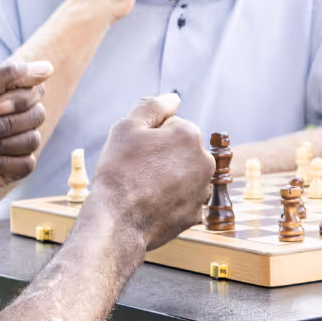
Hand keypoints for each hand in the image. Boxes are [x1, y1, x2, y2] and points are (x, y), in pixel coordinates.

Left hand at [0, 60, 54, 197]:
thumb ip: (11, 74)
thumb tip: (49, 68)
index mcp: (10, 97)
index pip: (36, 93)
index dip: (18, 100)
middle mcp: (18, 119)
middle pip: (38, 116)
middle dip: (3, 125)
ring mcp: (17, 144)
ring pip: (33, 140)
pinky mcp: (14, 169)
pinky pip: (27, 163)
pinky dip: (2, 161)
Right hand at [90, 93, 212, 249]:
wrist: (117, 222)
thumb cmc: (119, 172)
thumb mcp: (127, 127)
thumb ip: (152, 106)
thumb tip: (174, 98)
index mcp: (190, 135)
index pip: (170, 126)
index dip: (149, 137)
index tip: (136, 152)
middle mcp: (204, 161)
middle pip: (179, 152)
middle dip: (162, 157)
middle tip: (138, 170)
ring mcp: (202, 190)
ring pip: (182, 176)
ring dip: (167, 179)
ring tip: (143, 189)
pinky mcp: (195, 215)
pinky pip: (181, 201)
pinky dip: (169, 202)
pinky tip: (150, 205)